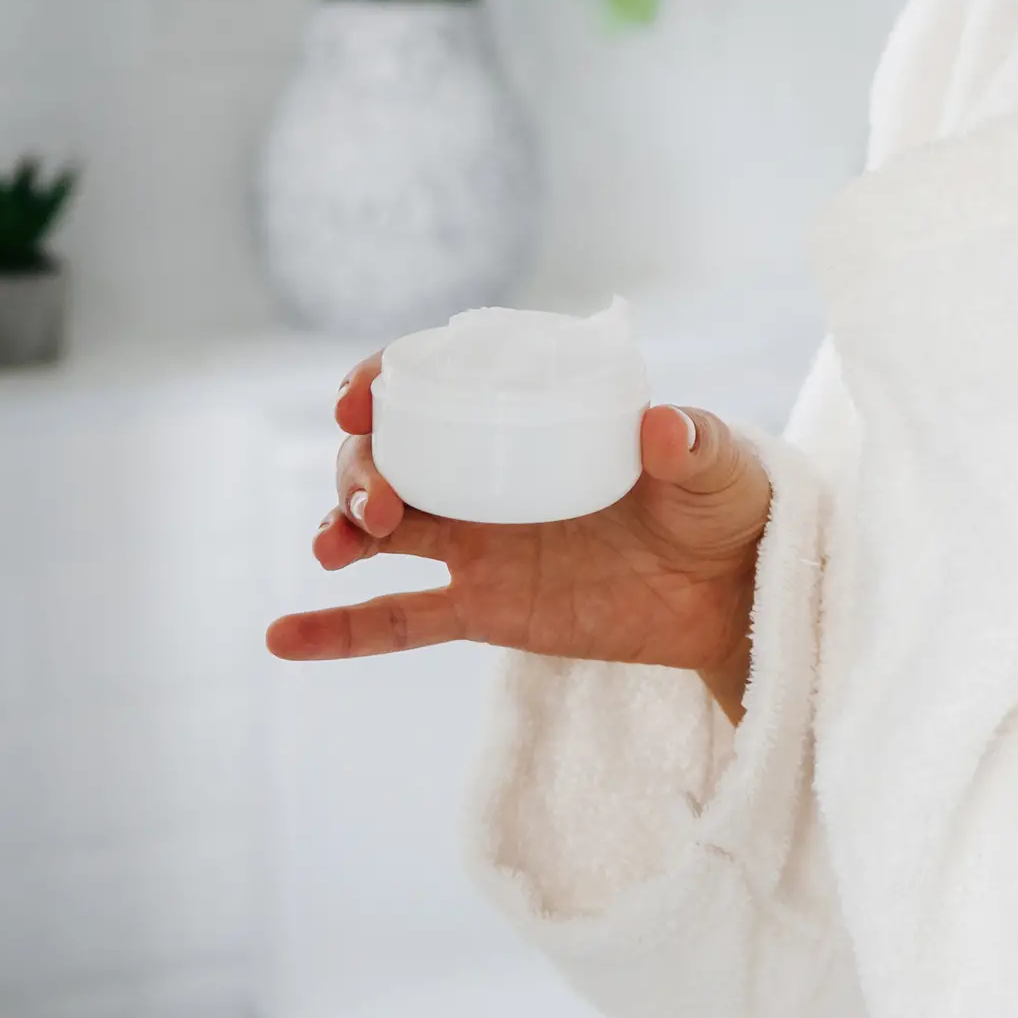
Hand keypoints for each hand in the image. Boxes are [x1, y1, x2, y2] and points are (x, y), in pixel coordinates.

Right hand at [266, 353, 773, 722]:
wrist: (737, 594)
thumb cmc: (725, 505)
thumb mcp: (717, 462)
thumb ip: (691, 443)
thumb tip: (660, 427)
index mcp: (532, 414)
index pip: (439, 382)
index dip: (383, 382)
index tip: (356, 397)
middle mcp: (492, 472)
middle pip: (393, 457)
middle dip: (359, 469)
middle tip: (376, 505)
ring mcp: (482, 541)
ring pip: (383, 530)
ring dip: (340, 529)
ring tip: (336, 548)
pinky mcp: (486, 607)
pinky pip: (398, 619)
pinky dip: (337, 629)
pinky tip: (281, 636)